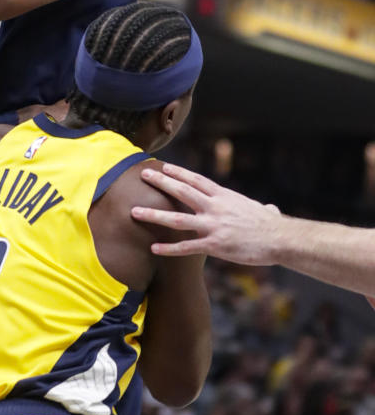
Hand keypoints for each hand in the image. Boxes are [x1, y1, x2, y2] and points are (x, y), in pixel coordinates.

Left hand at [131, 163, 280, 261]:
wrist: (280, 238)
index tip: (164, 166)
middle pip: (182, 191)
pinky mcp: (215, 245)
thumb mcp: (263, 210)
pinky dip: (169, 248)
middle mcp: (215, 207)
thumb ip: (259, 208)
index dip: (179, 172)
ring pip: (177, 218)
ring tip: (134, 211)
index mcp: (224, 196)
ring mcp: (213, 225)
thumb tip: (270, 209)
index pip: (196, 180)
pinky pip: (187, 246)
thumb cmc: (273, 225)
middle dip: (161, 182)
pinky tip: (154, 247)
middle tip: (143, 175)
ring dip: (154, 214)